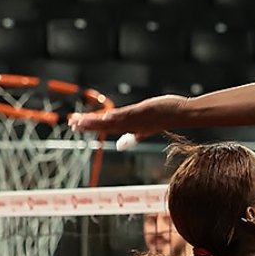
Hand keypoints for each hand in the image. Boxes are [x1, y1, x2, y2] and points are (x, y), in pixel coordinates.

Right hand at [69, 94, 185, 140]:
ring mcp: (137, 119)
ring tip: (81, 120)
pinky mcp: (144, 111)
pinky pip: (126, 115)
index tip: (76, 125)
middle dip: (88, 125)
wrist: (183, 114)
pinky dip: (115, 116)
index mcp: (131, 127)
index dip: (92, 127)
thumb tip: (123, 144)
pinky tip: (104, 116)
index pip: (107, 127)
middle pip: (106, 125)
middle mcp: (132, 125)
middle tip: (71, 124)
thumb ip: (134, 135)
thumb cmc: (166, 118)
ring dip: (96, 120)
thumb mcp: (148, 127)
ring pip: (113, 120)